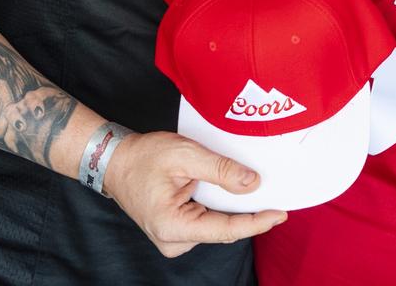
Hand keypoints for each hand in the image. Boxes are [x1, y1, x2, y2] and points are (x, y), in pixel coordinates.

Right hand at [103, 130, 286, 257]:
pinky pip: (206, 220)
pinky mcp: (176, 230)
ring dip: (231, 206)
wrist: (115, 160)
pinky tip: (225, 189)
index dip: (256, 222)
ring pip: (216, 224)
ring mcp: (174, 238)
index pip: (226, 229)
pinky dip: (218, 205)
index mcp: (173, 227)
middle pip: (223, 228)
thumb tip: (251, 183)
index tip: (280, 213)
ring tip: (245, 182)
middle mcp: (173, 240)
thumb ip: (220, 170)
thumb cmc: (143, 157)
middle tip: (272, 191)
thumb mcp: (184, 155)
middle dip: (247, 211)